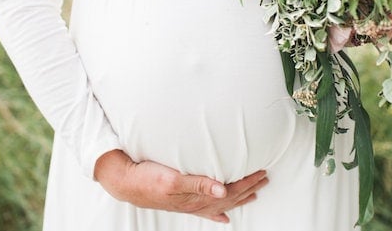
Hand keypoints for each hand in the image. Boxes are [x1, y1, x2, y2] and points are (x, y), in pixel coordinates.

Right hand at [94, 150, 268, 222]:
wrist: (127, 183)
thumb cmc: (148, 178)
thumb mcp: (173, 178)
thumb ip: (198, 183)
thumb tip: (222, 189)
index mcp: (197, 195)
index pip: (230, 189)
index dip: (247, 182)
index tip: (262, 173)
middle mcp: (196, 202)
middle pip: (229, 196)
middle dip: (248, 188)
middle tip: (264, 179)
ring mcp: (189, 204)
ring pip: (221, 203)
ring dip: (238, 198)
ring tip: (253, 195)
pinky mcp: (182, 202)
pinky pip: (205, 210)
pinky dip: (217, 213)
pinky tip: (224, 218)